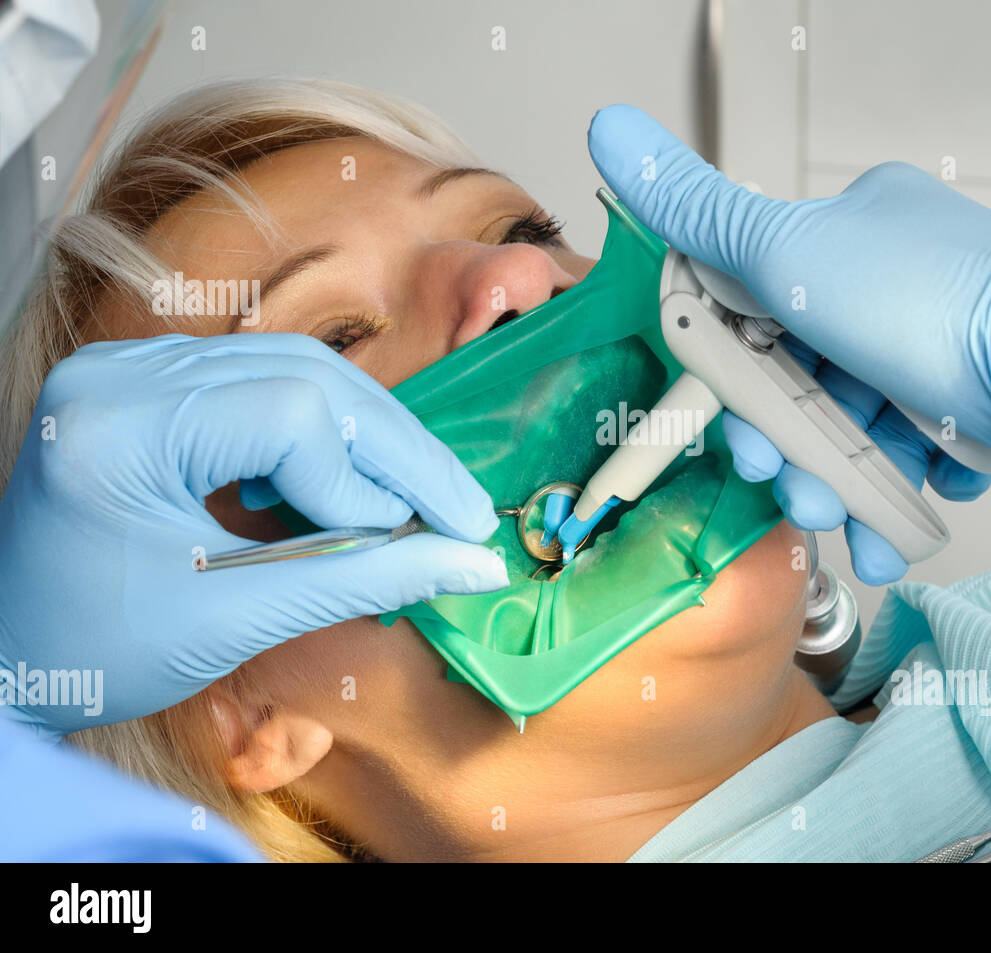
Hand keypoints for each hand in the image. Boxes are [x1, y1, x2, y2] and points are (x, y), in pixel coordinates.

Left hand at [0, 334, 506, 736]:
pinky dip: (324, 433)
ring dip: (368, 437)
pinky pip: (262, 385)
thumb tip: (473, 564)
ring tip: (419, 500)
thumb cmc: (97, 654)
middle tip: (458, 513)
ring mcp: (130, 370)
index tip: (430, 541)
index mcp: (121, 426)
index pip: (291, 416)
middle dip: (393, 449)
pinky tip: (352, 483)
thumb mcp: (234, 619)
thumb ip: (363, 579)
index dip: (374, 479)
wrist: (7, 655)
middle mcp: (120, 373)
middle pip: (304, 374)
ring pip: (293, 370)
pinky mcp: (148, 386)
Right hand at [587, 105, 990, 575]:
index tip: (741, 431)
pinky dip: (905, 488)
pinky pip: (922, 451)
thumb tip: (611, 128)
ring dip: (846, 485)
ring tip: (853, 524)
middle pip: (811, 378)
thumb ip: (697, 211)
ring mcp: (946, 341)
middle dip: (796, 449)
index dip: (741, 381)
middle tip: (797, 490)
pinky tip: (903, 513)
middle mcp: (901, 280)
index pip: (762, 307)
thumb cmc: (939, 308)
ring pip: (864, 425)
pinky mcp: (984, 399)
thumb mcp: (791, 254)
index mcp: (854, 231)